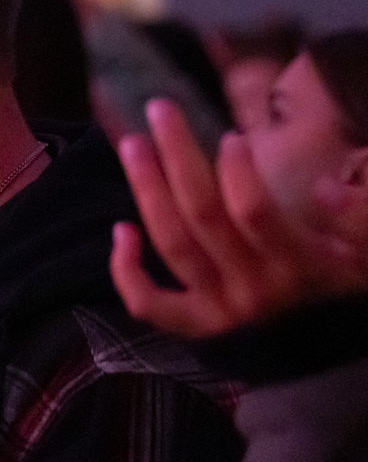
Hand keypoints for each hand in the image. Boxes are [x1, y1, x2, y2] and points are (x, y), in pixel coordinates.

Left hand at [111, 98, 367, 336]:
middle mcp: (254, 289)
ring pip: (172, 244)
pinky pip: (150, 303)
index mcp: (299, 266)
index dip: (237, 172)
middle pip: (202, 216)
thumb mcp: (367, 250)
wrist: (334, 350)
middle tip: (160, 111)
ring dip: (147, 190)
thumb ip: (360, 217)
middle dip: (178, 157)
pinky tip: (120, 229)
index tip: (230, 136)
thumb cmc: (348, 281)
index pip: (256, 215)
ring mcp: (221, 310)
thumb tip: (325, 188)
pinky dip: (126, 271)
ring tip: (134, 144)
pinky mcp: (198, 326)